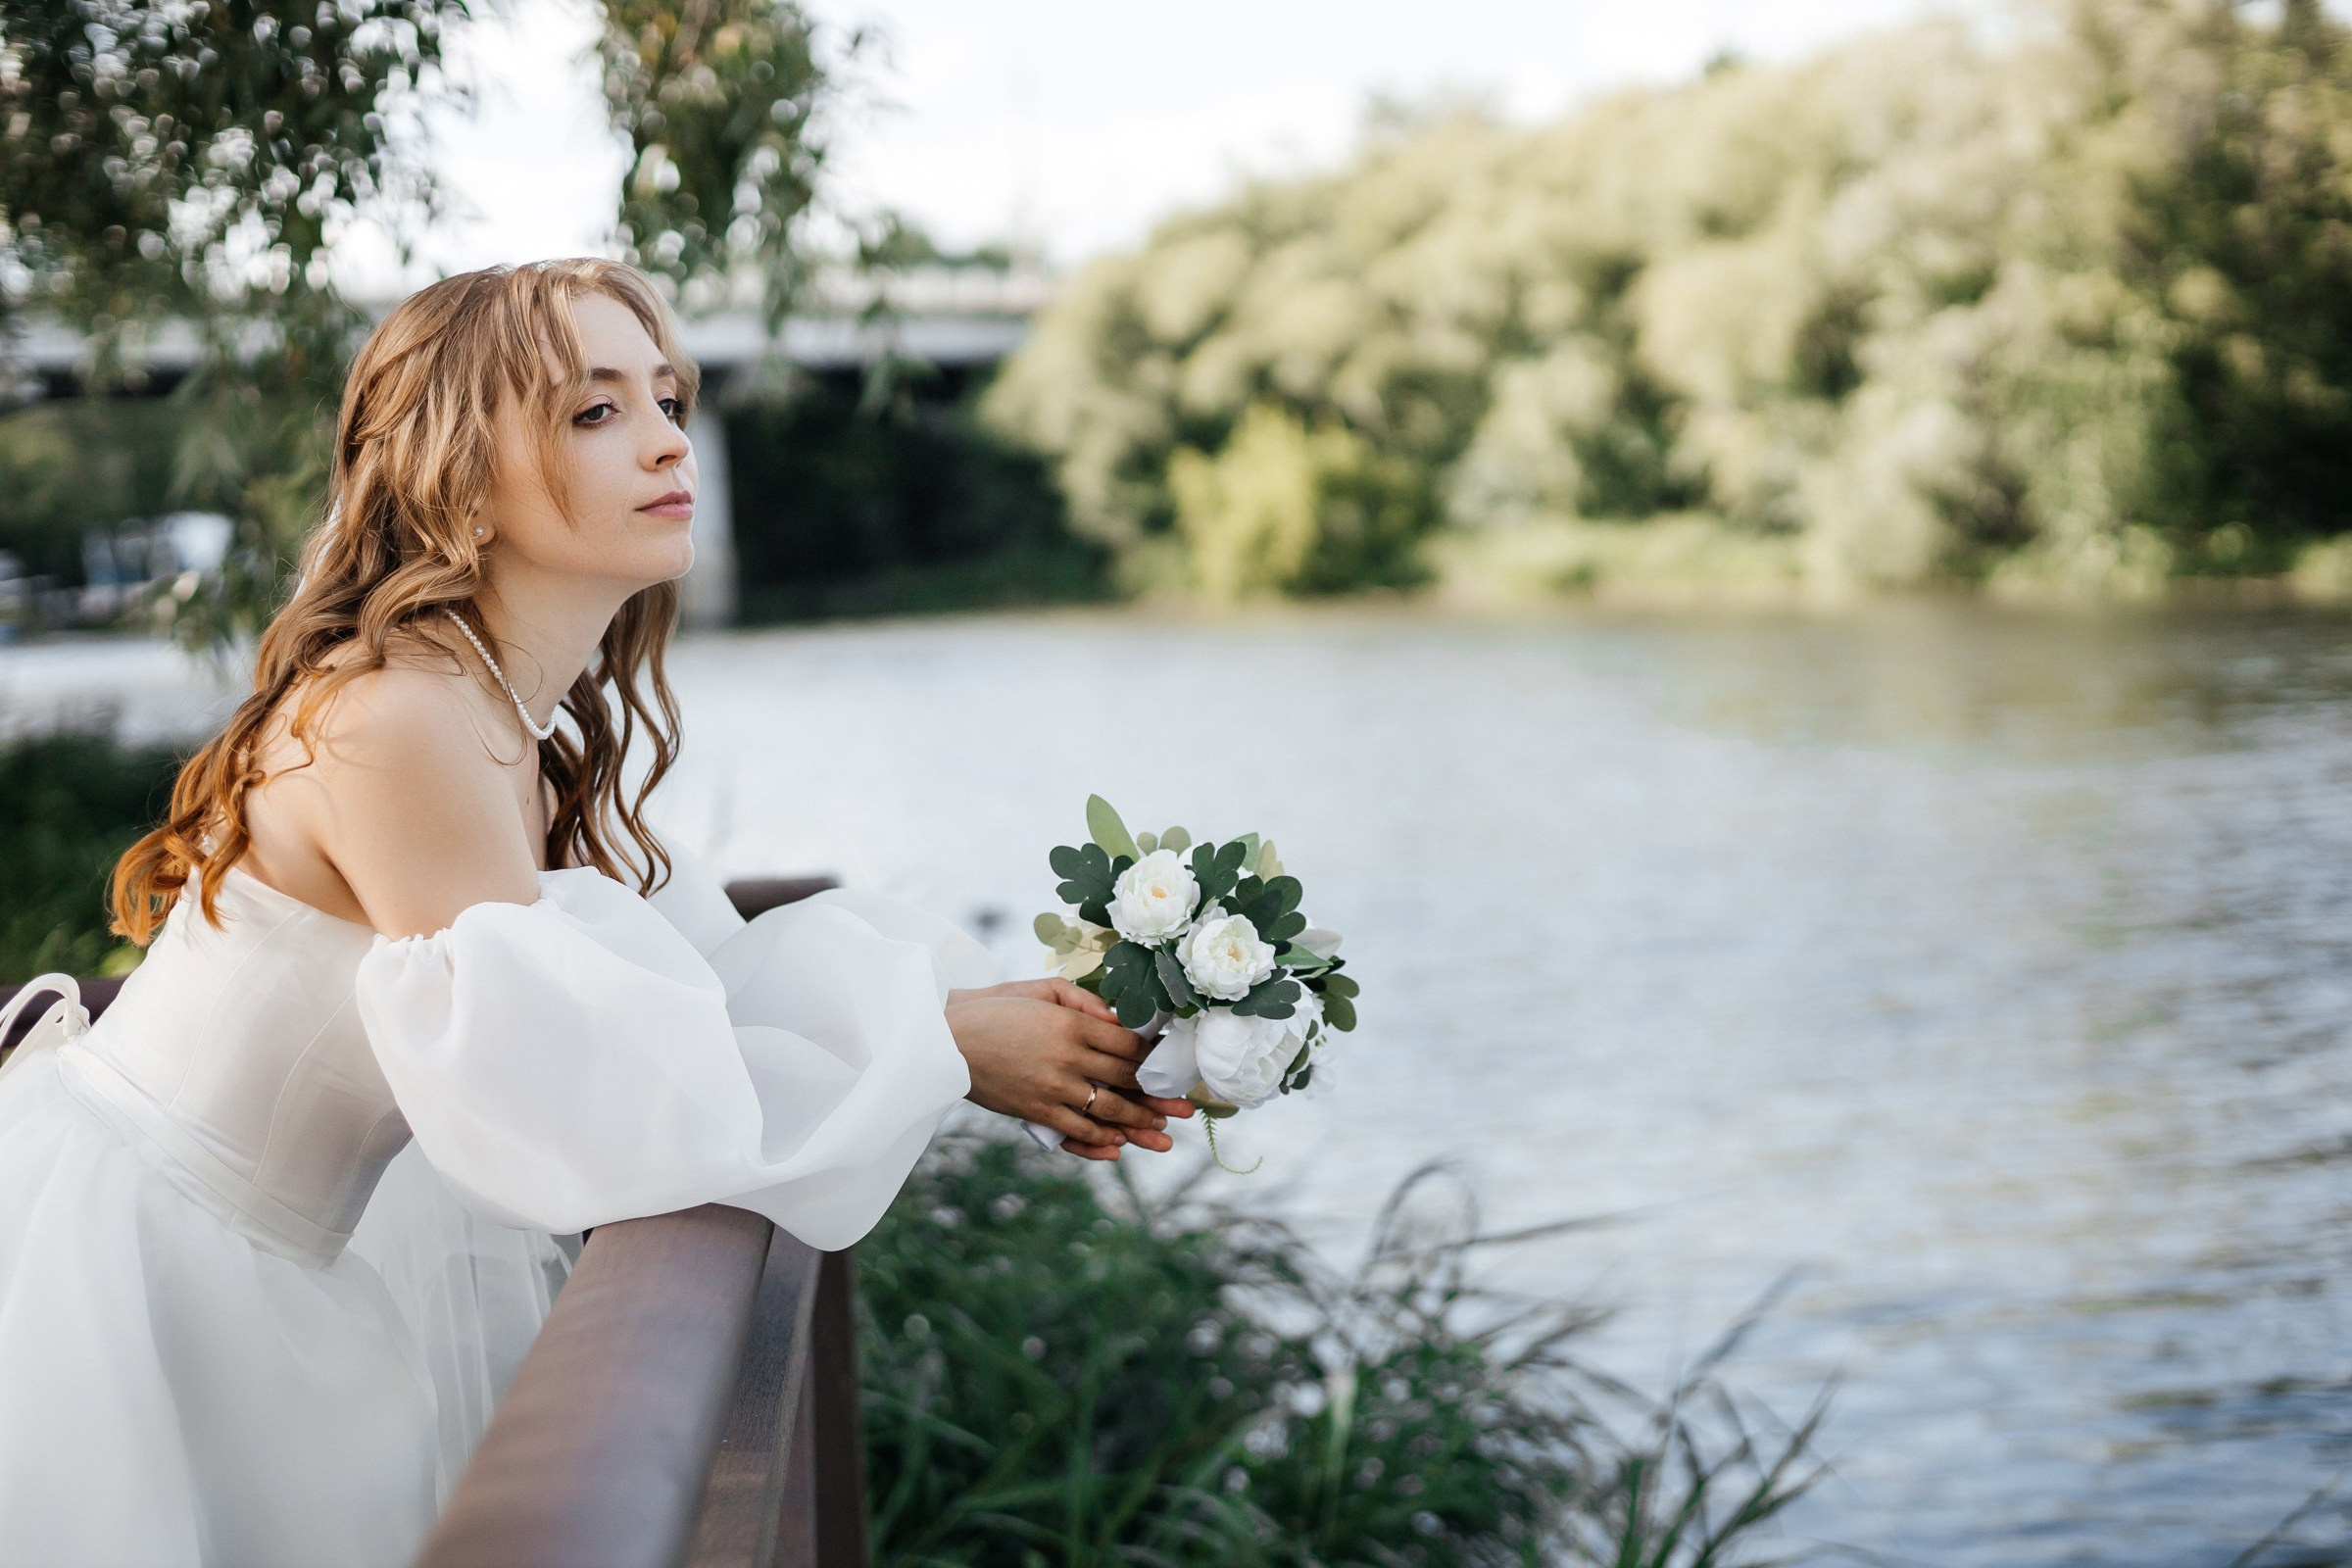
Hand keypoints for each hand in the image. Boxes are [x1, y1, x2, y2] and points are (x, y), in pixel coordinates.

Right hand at [946, 978, 1195, 1161]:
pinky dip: (1101, 1141)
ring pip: (1109, 1111)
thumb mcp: (1042, 990)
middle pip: (1127, 1080)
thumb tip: (1122, 1020)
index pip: (1129, 1045)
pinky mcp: (1034, 1112)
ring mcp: (1053, 1089)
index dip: (1154, 1056)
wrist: (944, 1039)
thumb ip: (1086, 1001)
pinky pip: (1077, 1132)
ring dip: (1141, 1124)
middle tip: (1188, 1106)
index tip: (1171, 1063)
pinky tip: (1119, 1146)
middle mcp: (1068, 1058)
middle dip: (1161, 1095)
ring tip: (1164, 1133)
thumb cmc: (995, 1008)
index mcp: (1072, 1024)